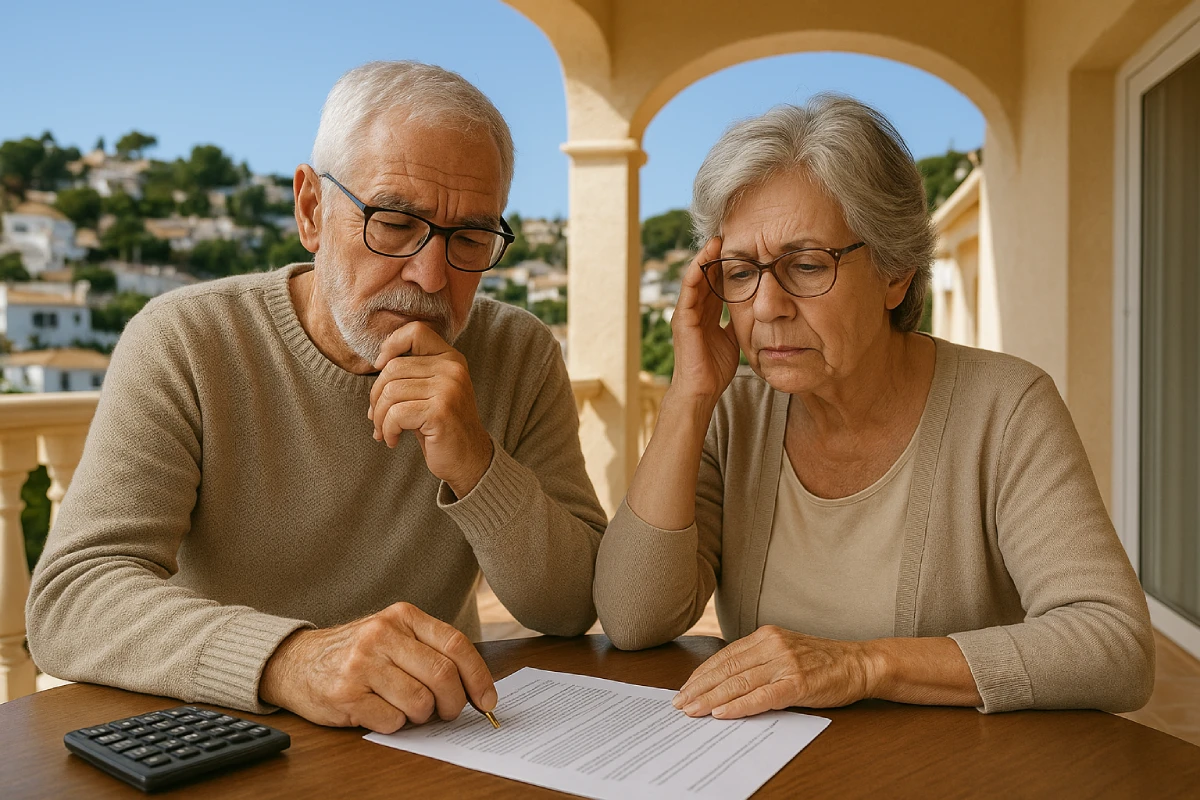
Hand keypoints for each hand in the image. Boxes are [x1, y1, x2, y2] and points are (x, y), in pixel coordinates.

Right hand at [260, 602, 496, 733]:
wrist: (297, 661)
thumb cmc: (358, 652)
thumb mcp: (394, 634)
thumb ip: (430, 650)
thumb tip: (476, 687)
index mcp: (403, 616)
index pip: (456, 644)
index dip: (478, 676)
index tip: (487, 700)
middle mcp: (382, 635)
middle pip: (442, 676)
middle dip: (454, 703)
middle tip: (449, 712)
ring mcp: (362, 664)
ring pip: (420, 702)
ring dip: (422, 716)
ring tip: (408, 709)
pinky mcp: (346, 694)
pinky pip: (392, 721)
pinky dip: (395, 724)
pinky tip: (381, 712)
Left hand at [368, 321, 493, 497]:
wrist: (469, 460)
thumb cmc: (442, 427)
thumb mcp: (430, 392)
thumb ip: (411, 374)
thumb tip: (376, 365)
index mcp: (451, 359)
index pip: (415, 331)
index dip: (391, 345)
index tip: (380, 369)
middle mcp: (452, 369)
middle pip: (393, 368)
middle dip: (376, 396)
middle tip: (377, 417)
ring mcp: (448, 389)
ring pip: (390, 392)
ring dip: (380, 417)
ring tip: (384, 431)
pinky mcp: (440, 411)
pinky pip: (396, 414)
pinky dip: (388, 430)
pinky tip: (393, 440)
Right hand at [669, 237, 740, 404]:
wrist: (702, 391)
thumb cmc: (716, 369)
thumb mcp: (735, 337)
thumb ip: (739, 319)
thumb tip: (755, 305)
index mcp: (706, 314)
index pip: (715, 282)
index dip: (725, 265)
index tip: (740, 247)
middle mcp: (694, 310)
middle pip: (705, 275)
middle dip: (715, 255)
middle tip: (729, 233)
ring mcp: (686, 313)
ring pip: (695, 278)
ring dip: (704, 258)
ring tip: (716, 239)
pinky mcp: (682, 319)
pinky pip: (688, 290)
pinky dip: (696, 273)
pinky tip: (704, 259)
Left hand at [672, 625, 876, 718]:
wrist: (860, 663)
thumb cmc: (823, 661)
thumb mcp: (786, 651)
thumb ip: (759, 661)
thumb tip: (725, 681)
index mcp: (766, 636)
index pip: (725, 657)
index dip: (702, 674)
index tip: (685, 688)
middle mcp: (772, 646)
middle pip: (727, 669)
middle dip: (699, 688)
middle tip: (680, 703)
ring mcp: (785, 663)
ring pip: (739, 683)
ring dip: (711, 699)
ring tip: (693, 711)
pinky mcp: (798, 683)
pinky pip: (761, 696)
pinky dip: (739, 706)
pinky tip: (722, 713)